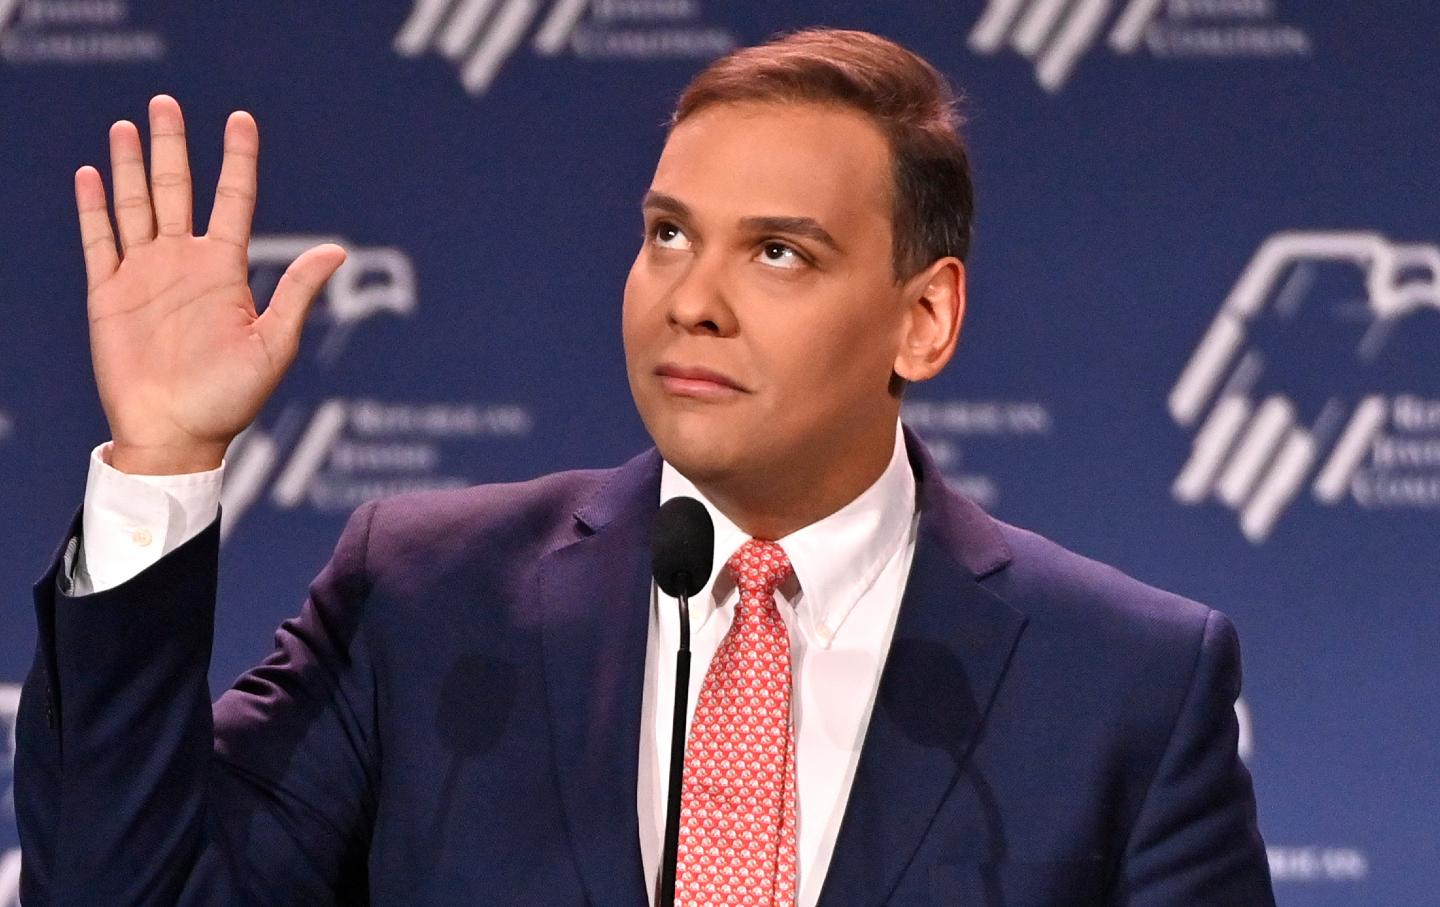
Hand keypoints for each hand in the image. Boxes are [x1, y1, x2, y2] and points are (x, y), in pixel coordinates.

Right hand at [77, 94, 345, 474]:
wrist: (175, 435)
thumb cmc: (229, 400)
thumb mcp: (272, 344)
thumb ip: (296, 292)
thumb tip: (337, 250)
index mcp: (225, 270)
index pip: (233, 199)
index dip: (237, 159)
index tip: (240, 119)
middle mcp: (184, 263)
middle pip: (176, 188)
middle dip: (172, 146)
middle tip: (166, 103)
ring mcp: (145, 275)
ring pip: (135, 205)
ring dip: (131, 165)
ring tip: (130, 125)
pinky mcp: (109, 294)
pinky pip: (99, 241)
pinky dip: (94, 208)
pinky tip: (93, 174)